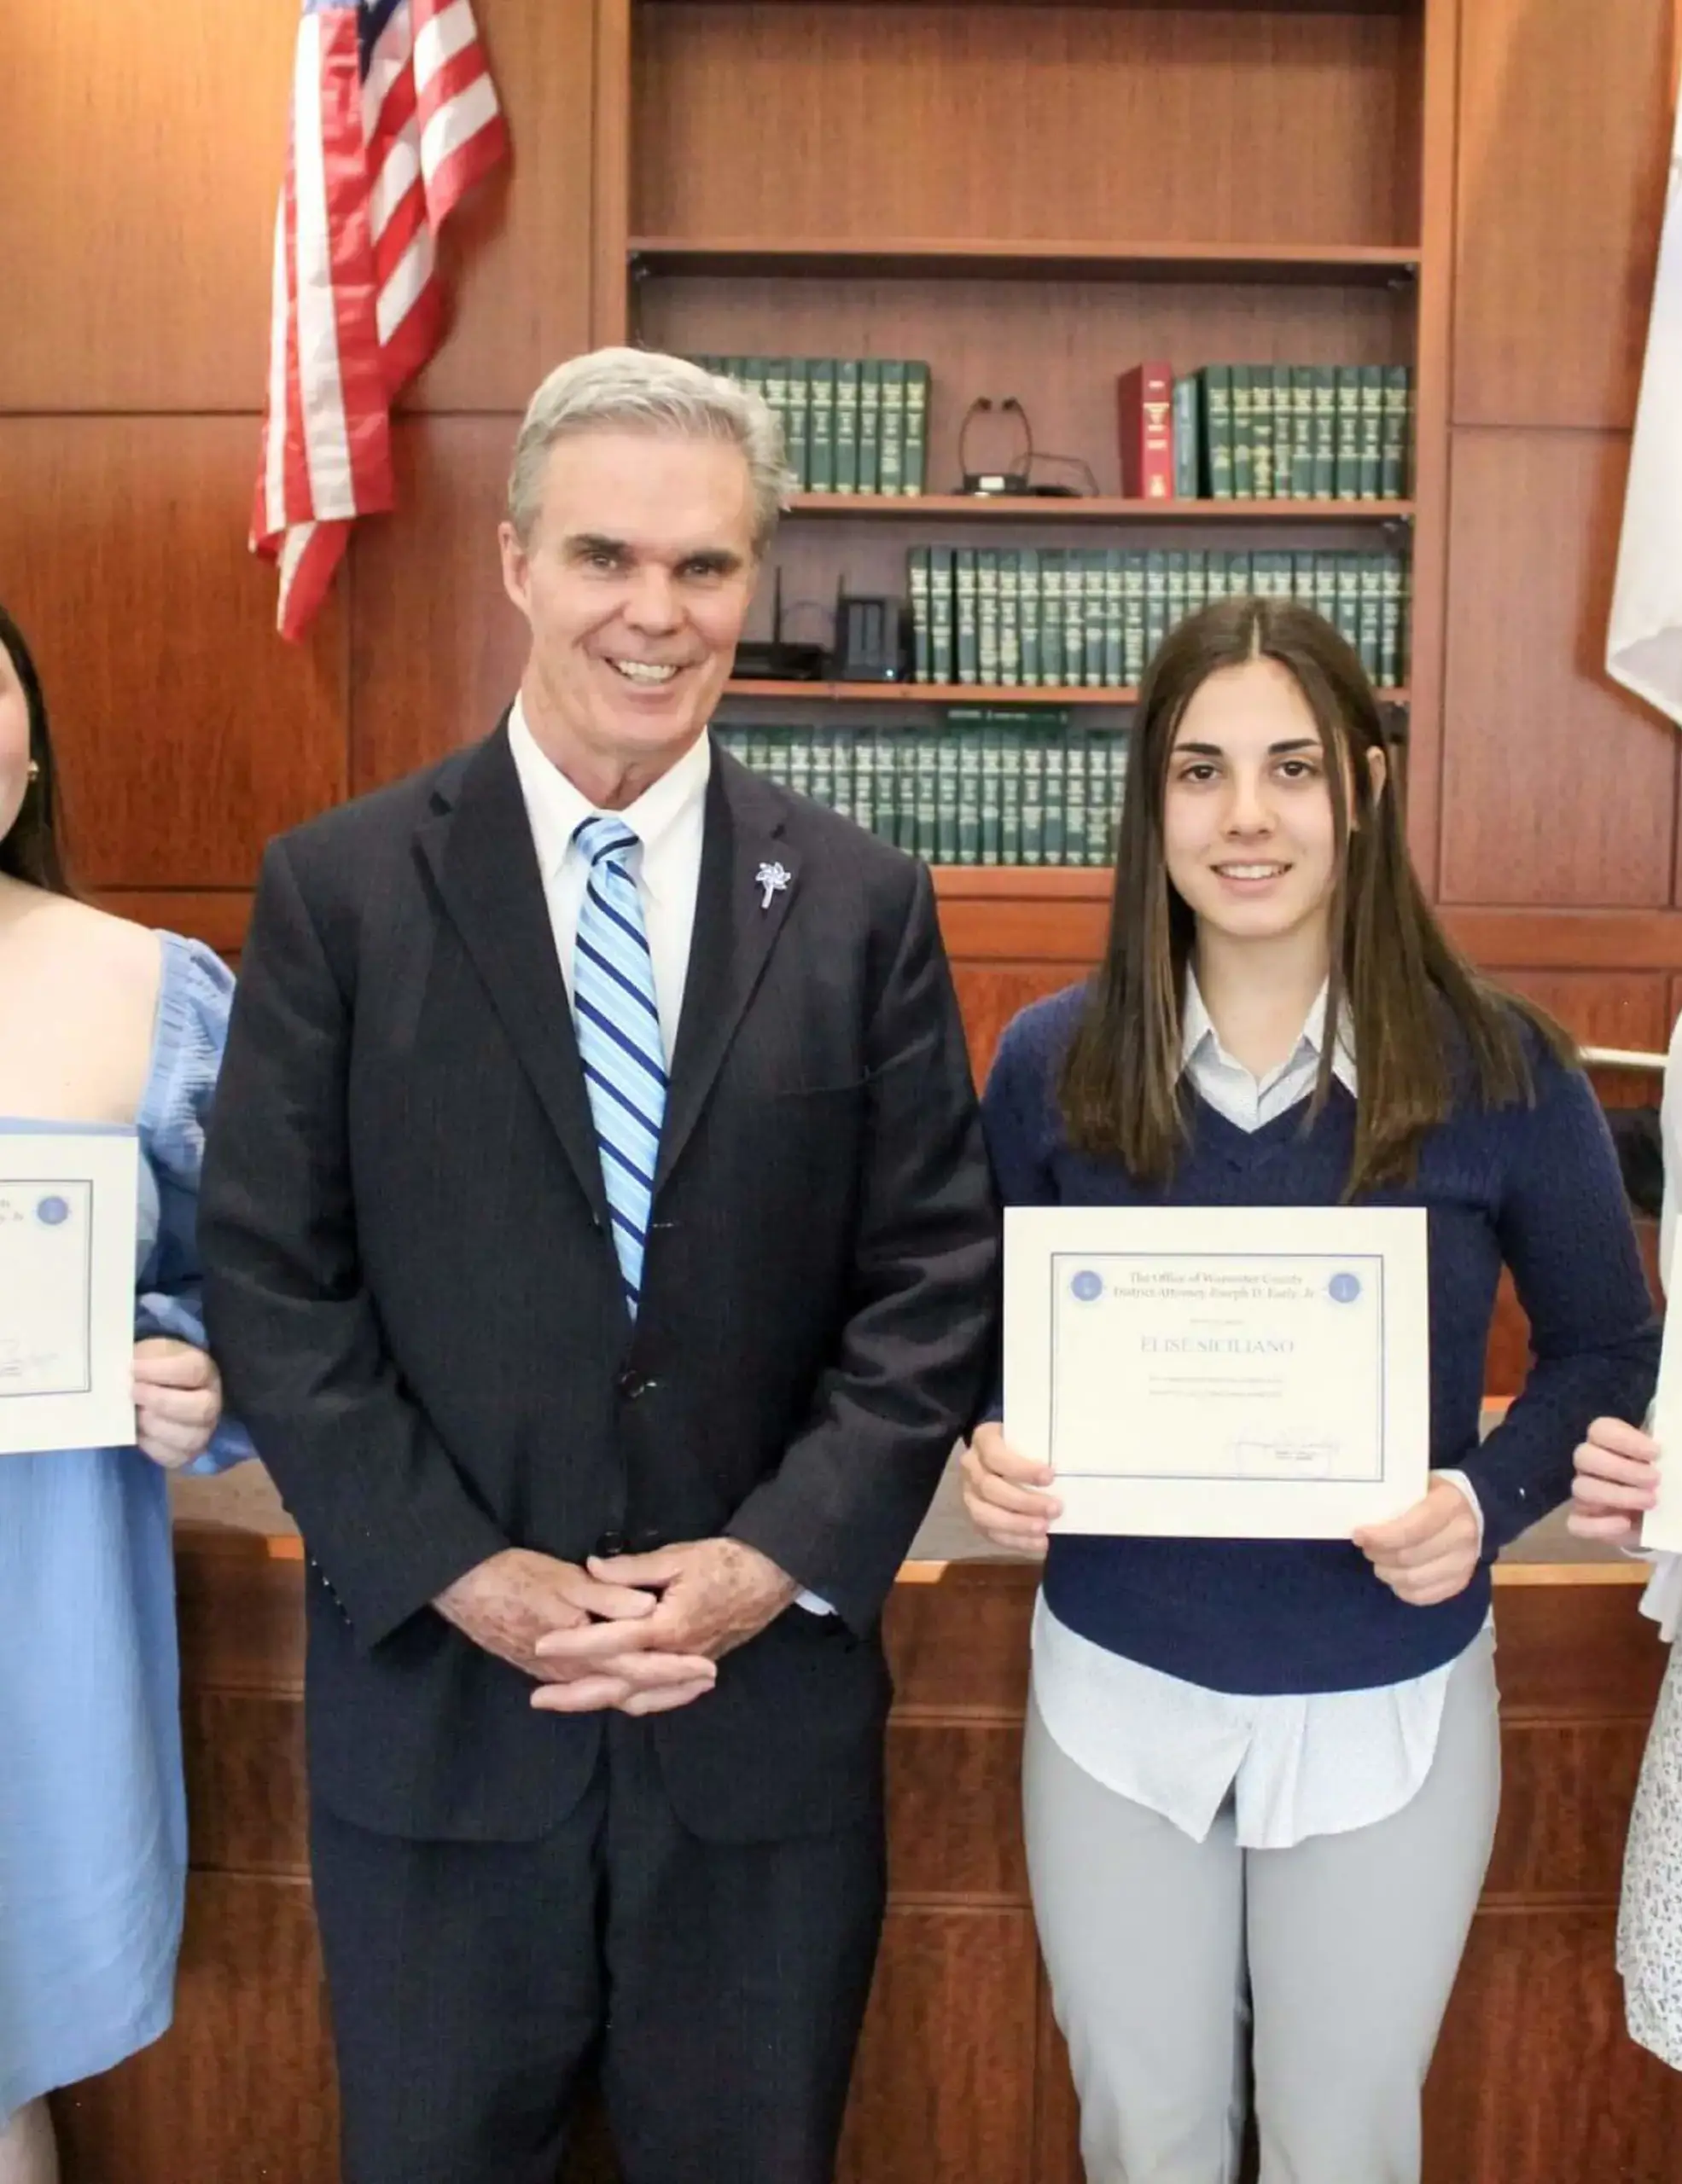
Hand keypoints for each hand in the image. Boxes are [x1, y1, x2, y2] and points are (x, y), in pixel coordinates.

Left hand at [132, 1338, 222, 1469]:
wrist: (159, 1387)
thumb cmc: (155, 1367)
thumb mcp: (150, 1353)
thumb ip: (140, 1359)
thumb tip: (120, 1373)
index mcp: (205, 1370)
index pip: (192, 1371)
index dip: (160, 1371)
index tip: (133, 1368)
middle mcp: (212, 1401)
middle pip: (200, 1408)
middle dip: (162, 1402)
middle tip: (133, 1393)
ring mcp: (204, 1430)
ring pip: (189, 1438)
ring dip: (155, 1426)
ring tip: (134, 1415)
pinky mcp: (188, 1453)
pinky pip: (175, 1458)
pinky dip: (152, 1447)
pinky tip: (138, 1433)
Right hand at [433, 1548, 713, 1709]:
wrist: (462, 1588)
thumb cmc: (514, 1576)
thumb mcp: (566, 1580)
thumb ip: (609, 1596)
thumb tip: (649, 1610)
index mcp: (583, 1647)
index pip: (639, 1667)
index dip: (675, 1669)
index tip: (707, 1667)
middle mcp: (572, 1670)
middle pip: (630, 1689)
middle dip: (670, 1688)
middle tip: (706, 1681)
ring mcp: (556, 1675)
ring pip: (610, 1696)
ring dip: (648, 1693)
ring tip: (680, 1688)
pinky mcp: (544, 1672)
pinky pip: (589, 1691)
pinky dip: (618, 1693)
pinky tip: (630, 1687)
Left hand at [530, 1538, 796, 1716]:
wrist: (773, 1576)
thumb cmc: (726, 1562)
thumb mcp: (678, 1557)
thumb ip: (632, 1569)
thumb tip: (591, 1569)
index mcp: (667, 1627)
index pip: (611, 1642)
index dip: (574, 1644)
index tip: (541, 1644)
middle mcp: (675, 1657)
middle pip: (618, 1686)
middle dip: (576, 1694)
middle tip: (538, 1698)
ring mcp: (687, 1667)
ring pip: (639, 1697)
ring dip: (600, 1702)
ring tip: (566, 1702)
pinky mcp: (697, 1668)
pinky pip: (662, 1697)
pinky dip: (637, 1703)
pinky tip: (618, 1701)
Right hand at [959, 1422, 1060, 1556]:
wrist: (999, 1452)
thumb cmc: (1022, 1442)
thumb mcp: (1029, 1433)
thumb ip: (1043, 1443)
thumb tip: (1072, 1462)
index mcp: (983, 1440)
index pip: (995, 1455)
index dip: (1021, 1469)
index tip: (1050, 1477)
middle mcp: (970, 1467)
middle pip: (989, 1488)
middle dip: (1024, 1502)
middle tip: (1055, 1508)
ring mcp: (969, 1494)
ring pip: (984, 1514)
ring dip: (1017, 1525)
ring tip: (1044, 1528)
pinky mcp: (975, 1516)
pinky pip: (990, 1533)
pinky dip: (1016, 1541)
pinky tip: (1039, 1543)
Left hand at [1353, 1476, 1480, 1605]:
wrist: (1469, 1511)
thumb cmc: (1432, 1494)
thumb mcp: (1416, 1483)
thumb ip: (1394, 1497)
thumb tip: (1358, 1512)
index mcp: (1451, 1503)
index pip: (1413, 1528)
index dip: (1382, 1537)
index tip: (1359, 1535)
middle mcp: (1463, 1534)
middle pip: (1409, 1556)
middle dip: (1378, 1554)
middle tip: (1366, 1546)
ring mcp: (1465, 1562)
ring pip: (1413, 1579)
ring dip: (1387, 1572)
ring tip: (1378, 1561)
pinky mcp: (1461, 1582)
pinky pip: (1424, 1596)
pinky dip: (1402, 1589)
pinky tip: (1394, 1575)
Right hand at [1568, 1417, 1659, 1544]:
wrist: (1659, 1516)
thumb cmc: (1662, 1482)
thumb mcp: (1668, 1465)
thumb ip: (1668, 1457)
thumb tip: (1673, 1454)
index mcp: (1606, 1442)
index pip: (1600, 1430)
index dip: (1624, 1439)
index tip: (1655, 1453)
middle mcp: (1589, 1465)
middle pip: (1584, 1456)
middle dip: (1621, 1468)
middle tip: (1655, 1480)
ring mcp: (1583, 1494)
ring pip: (1581, 1488)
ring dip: (1617, 1495)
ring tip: (1651, 1502)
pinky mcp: (1583, 1521)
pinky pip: (1577, 1523)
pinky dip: (1600, 1524)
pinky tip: (1624, 1524)